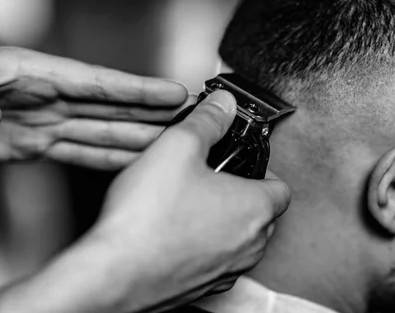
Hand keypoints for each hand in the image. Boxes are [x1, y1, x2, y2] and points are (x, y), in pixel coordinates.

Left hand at [0, 46, 189, 168]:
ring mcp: (47, 121)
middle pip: (114, 107)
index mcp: (37, 72)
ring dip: (141, 137)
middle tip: (196, 118)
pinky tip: (135, 163)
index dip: (141, 89)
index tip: (179, 94)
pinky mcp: (37, 144)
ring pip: (105, 131)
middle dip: (155, 112)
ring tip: (177, 145)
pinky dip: (111, 158)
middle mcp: (51, 95)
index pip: (100, 82)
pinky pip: (83, 152)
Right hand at [85, 90, 291, 311]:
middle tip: (210, 178)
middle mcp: (248, 247)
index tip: (240, 160)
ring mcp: (225, 273)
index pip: (281, 188)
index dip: (261, 169)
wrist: (112, 274)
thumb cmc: (146, 219)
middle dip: (241, 194)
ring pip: (237, 241)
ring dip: (221, 222)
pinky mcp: (200, 289)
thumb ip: (207, 120)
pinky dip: (201, 246)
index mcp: (254, 210)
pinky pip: (212, 262)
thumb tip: (223, 106)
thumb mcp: (177, 147)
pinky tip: (171, 231)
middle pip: (261, 214)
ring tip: (187, 203)